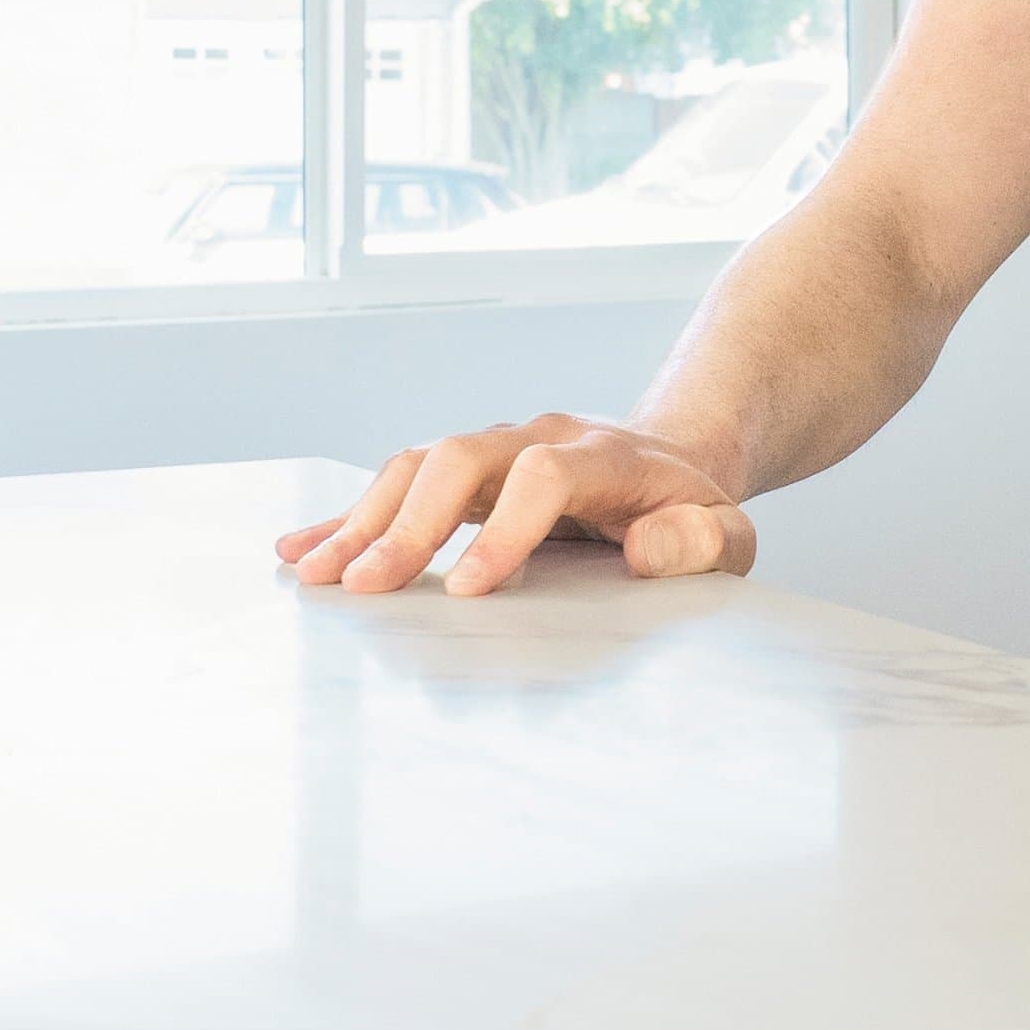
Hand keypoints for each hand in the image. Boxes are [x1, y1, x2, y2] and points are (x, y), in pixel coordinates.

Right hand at [274, 413, 753, 595]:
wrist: (671, 458)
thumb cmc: (693, 509)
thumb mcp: (727, 533)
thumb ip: (702, 543)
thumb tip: (647, 548)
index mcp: (603, 456)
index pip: (542, 476)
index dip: (503, 529)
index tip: (467, 591)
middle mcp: (537, 438)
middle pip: (460, 458)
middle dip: (410, 523)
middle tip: (366, 587)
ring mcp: (495, 448)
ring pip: (416, 464)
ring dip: (363, 519)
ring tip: (316, 575)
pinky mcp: (464, 472)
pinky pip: (397, 482)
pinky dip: (348, 517)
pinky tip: (302, 550)